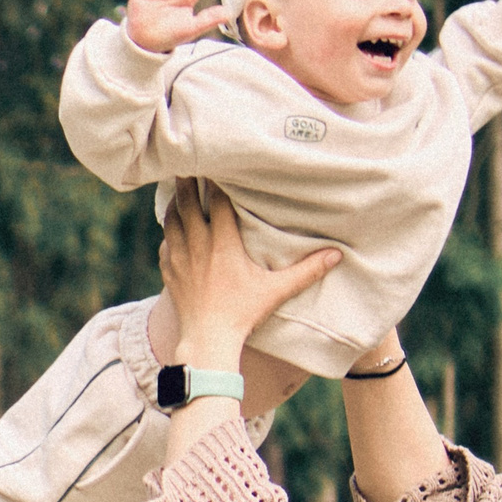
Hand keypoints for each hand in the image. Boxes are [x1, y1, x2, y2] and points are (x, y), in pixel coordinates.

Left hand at [160, 180, 340, 370]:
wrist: (208, 339)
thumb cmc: (242, 314)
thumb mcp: (276, 290)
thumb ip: (306, 271)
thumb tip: (337, 255)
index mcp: (223, 243)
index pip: (219, 201)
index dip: (218, 180)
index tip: (218, 162)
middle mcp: (198, 245)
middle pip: (188, 203)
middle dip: (188, 182)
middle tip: (187, 164)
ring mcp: (179, 258)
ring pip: (172, 221)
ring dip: (175, 204)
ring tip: (178, 189)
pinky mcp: (169, 272)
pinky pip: (164, 245)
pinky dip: (168, 234)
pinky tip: (172, 230)